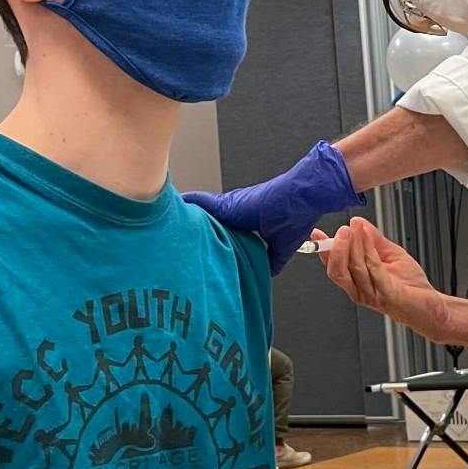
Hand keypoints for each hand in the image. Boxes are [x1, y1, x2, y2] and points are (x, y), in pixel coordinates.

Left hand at [184, 141, 363, 273]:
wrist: (304, 196)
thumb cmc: (295, 215)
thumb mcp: (281, 246)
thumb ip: (270, 259)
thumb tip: (264, 273)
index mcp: (243, 220)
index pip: (216, 230)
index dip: (203, 237)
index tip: (188, 245)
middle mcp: (234, 211)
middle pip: (203, 221)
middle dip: (186, 227)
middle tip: (166, 234)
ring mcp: (230, 206)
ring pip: (200, 212)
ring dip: (184, 218)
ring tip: (163, 221)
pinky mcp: (229, 204)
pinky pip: (202, 205)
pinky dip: (188, 207)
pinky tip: (172, 210)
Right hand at [320, 217, 450, 340]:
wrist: (431, 305)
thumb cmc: (410, 286)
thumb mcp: (389, 254)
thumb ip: (373, 240)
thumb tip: (358, 223)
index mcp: (357, 281)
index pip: (334, 266)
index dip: (324, 250)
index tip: (317, 233)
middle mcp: (360, 290)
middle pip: (338, 271)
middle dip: (338, 248)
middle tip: (344, 230)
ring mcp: (373, 294)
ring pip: (355, 269)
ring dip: (355, 246)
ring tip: (357, 229)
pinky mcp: (388, 295)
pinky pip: (375, 272)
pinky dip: (370, 254)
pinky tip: (369, 240)